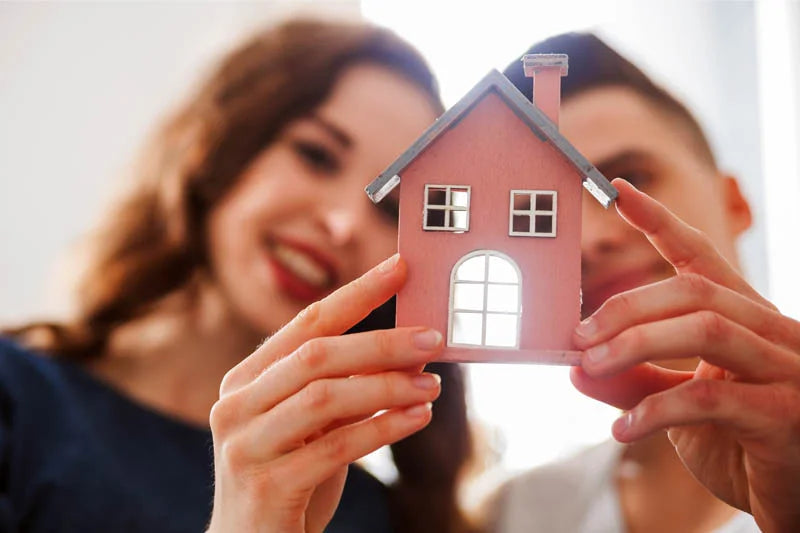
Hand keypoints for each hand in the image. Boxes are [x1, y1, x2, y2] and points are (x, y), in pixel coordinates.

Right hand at [206, 254, 442, 532]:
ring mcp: (245, 444)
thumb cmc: (291, 478)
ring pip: (326, 397)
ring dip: (387, 386)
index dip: (356, 293)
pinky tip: (416, 417)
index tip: (400, 268)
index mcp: (246, 379)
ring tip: (433, 385)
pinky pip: (335, 447)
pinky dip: (382, 428)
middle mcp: (236, 404)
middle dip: (381, 342)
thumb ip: (351, 385)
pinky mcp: (266, 485)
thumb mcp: (319, 426)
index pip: (305, 322)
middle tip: (433, 336)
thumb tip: (414, 347)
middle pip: (317, 356)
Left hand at [571, 179, 799, 532]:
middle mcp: (774, 331)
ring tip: (591, 368)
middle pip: (695, 290)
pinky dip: (654, 409)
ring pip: (706, 328)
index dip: (660, 221)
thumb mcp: (678, 407)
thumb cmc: (738, 446)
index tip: (617, 190)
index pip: (702, 256)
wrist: (794, 502)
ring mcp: (788, 369)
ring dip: (635, 345)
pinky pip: (710, 397)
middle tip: (579, 338)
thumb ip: (633, 383)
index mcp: (747, 319)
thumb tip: (576, 370)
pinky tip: (623, 430)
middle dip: (627, 308)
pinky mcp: (787, 415)